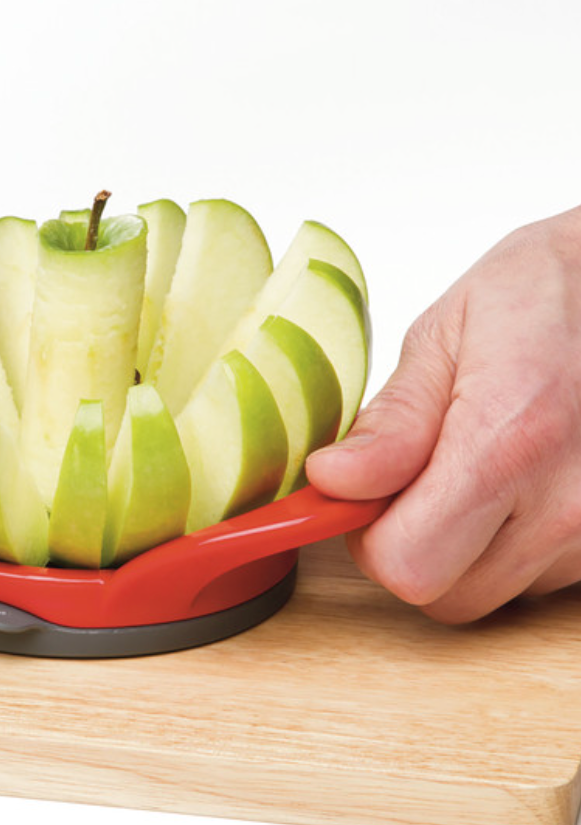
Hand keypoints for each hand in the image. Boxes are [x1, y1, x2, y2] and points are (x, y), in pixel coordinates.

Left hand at [306, 207, 580, 622]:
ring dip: (458, 547)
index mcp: (509, 439)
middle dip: (407, 546)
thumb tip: (332, 481)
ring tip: (472, 466)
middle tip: (408, 479)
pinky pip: (531, 577)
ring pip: (487, 593)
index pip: (408, 562)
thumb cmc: (540, 294)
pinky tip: (515, 480)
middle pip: (444, 595)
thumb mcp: (444, 337)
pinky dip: (506, 542)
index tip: (359, 493)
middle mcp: (567, 501)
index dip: (367, 536)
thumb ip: (391, 422)